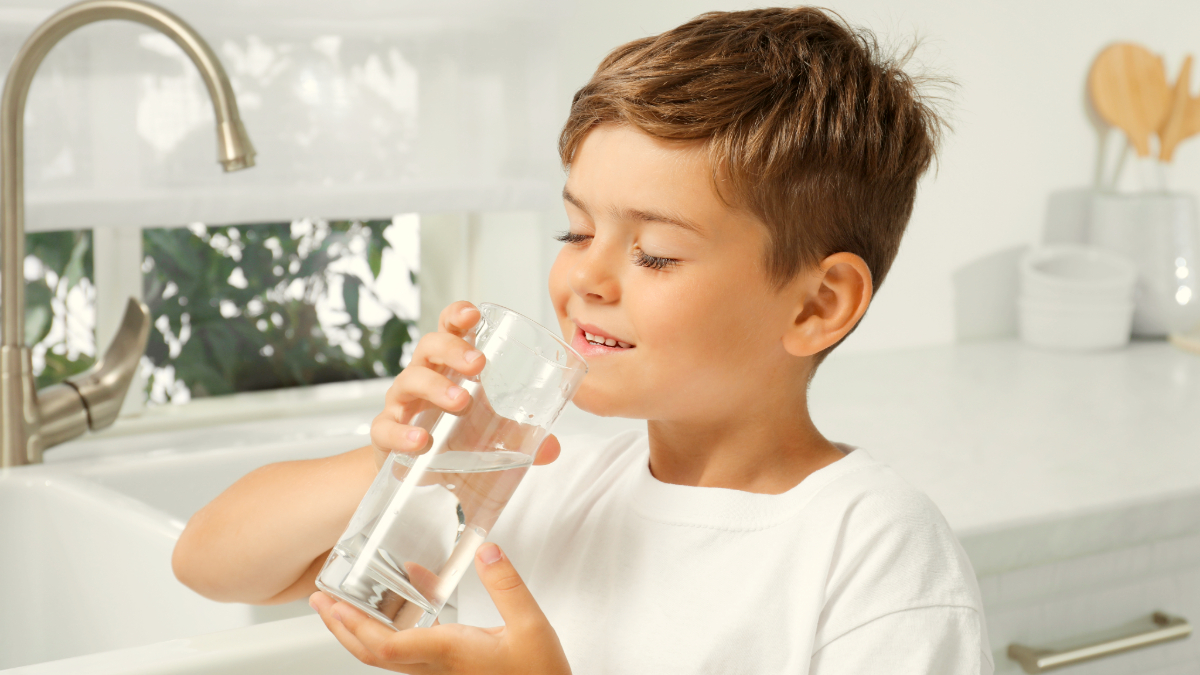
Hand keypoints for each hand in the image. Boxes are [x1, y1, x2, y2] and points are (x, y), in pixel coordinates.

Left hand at [310, 543, 570, 674]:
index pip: (385, 646)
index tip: (331, 603)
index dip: (352, 626)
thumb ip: (507, 586)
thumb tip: (487, 549)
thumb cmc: (540, 674)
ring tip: (342, 603)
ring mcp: (439, 672)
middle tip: (319, 600)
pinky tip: (394, 608)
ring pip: (383, 656)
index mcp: (448, 652)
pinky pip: (404, 653)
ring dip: (357, 632)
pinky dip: (385, 632)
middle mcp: (436, 666)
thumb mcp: (531, 625)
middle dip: (340, 628)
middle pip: (371, 654)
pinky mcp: (447, 671)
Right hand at [370, 300, 560, 470]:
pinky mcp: (385, 434)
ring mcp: (401, 403)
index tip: (474, 315)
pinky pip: (386, 428)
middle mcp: (422, 376)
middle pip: (429, 347)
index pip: (449, 329)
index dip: (458, 315)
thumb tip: (552, 448)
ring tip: (461, 402)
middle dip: (452, 349)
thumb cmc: (454, 436)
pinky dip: (402, 433)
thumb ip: (521, 438)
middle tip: (478, 364)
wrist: (414, 471)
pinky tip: (421, 441)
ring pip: (410, 381)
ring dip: (435, 387)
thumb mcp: (491, 434)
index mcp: (448, 366)